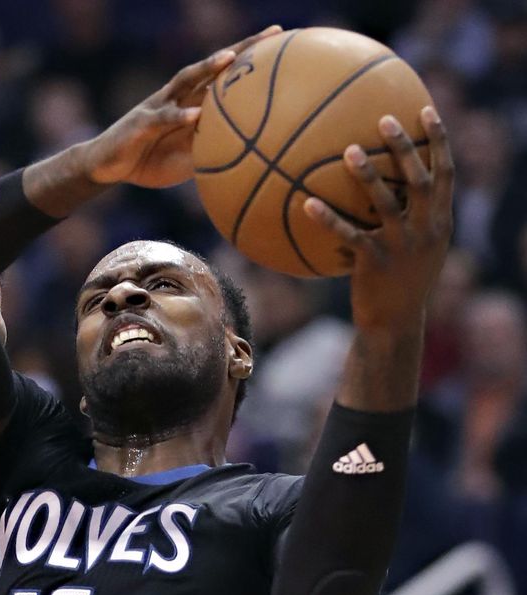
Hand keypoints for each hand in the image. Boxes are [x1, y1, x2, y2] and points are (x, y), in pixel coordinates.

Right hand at [83, 27, 281, 187]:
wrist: (108, 165)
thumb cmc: (150, 160)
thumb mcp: (187, 158)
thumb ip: (212, 150)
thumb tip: (245, 160)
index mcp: (191, 103)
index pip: (224, 78)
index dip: (251, 61)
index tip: (281, 46)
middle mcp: (178, 96)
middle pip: (212, 67)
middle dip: (241, 48)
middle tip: (271, 34)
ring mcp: (159, 106)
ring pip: (186, 81)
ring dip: (207, 68)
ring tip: (229, 59)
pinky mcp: (141, 123)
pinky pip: (162, 118)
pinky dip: (178, 117)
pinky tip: (194, 116)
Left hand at [303, 107, 453, 331]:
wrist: (395, 323)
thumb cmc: (404, 282)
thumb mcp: (421, 249)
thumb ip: (416, 217)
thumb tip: (394, 182)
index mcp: (440, 222)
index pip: (446, 174)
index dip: (439, 141)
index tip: (426, 111)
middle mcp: (425, 230)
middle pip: (419, 180)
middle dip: (404, 148)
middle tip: (384, 120)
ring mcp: (401, 247)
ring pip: (386, 203)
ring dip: (367, 174)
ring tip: (349, 150)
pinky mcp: (375, 263)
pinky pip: (349, 235)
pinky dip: (328, 219)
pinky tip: (307, 204)